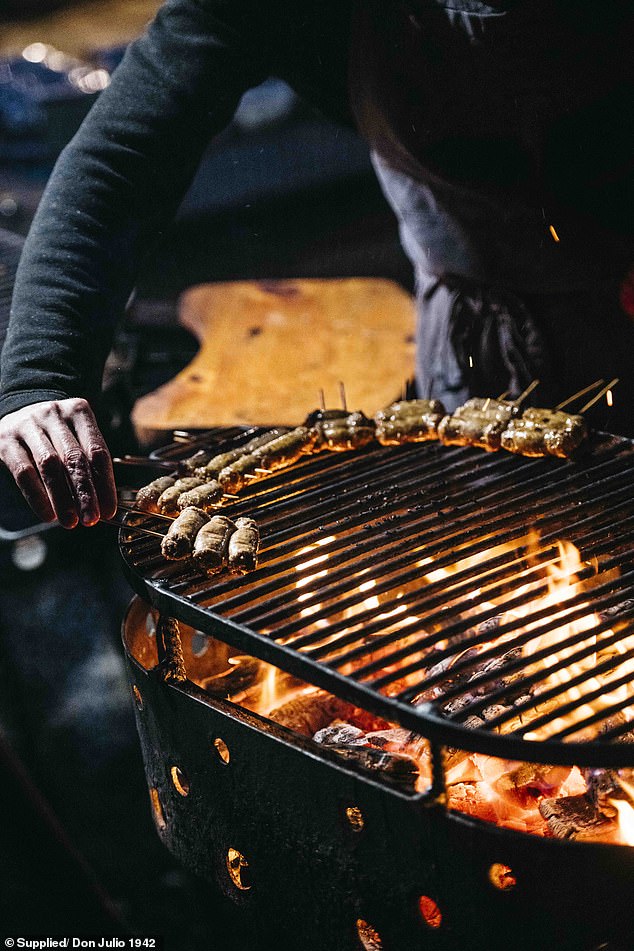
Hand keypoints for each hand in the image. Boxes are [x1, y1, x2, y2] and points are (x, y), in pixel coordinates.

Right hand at [0, 398, 116, 527]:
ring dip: (62, 498)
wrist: (16, 411)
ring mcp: (28, 426)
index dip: (105, 483)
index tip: (109, 510)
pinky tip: (48, 515)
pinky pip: (24, 473)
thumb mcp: (75, 436)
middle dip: (85, 493)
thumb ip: (89, 463)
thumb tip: (102, 504)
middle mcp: (54, 415)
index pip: (97, 451)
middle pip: (74, 458)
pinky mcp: (6, 441)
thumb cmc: (55, 433)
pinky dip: (38, 497)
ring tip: (70, 521)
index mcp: (78, 412)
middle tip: (91, 519)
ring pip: (49, 465)